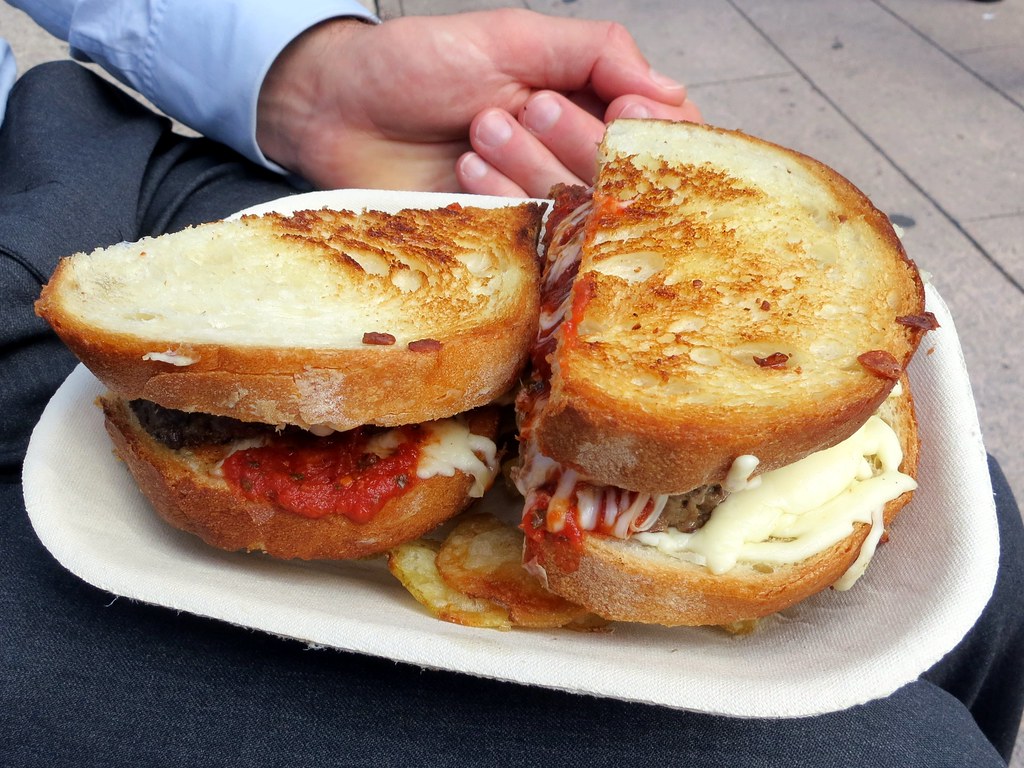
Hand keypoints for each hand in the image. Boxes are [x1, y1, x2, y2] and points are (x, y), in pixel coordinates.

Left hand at [256, 9, 700, 195]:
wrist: (338, 109)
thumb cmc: (417, 65)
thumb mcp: (510, 38)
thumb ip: (593, 52)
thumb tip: (669, 90)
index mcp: (584, 105)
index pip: (659, 134)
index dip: (656, 132)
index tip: (626, 115)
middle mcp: (566, 159)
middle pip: (623, 178)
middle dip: (580, 141)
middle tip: (529, 108)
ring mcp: (533, 203)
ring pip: (577, 210)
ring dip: (532, 164)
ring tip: (481, 128)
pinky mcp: (499, 239)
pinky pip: (531, 236)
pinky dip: (503, 198)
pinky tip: (465, 169)